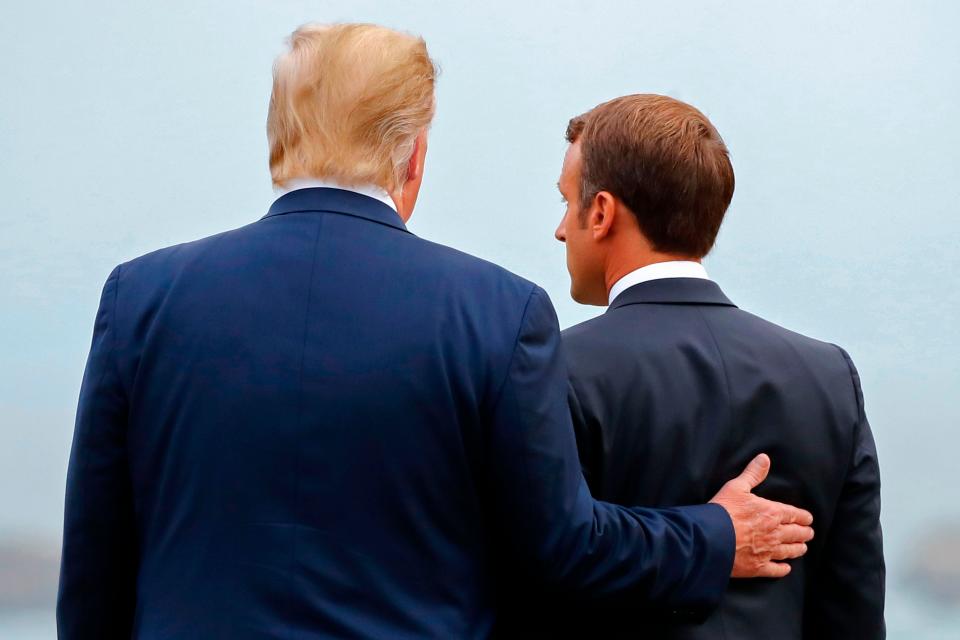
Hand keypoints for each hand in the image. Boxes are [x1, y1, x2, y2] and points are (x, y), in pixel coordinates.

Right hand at [710, 453, 813, 577]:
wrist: (710, 538)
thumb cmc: (723, 511)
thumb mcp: (736, 487)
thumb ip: (752, 474)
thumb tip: (764, 458)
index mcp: (771, 513)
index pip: (794, 515)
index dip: (803, 517)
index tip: (808, 519)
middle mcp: (774, 533)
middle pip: (795, 534)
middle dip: (804, 533)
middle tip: (809, 533)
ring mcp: (767, 552)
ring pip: (789, 551)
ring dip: (797, 549)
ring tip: (802, 548)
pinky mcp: (758, 567)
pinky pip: (776, 570)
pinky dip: (783, 569)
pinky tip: (786, 568)